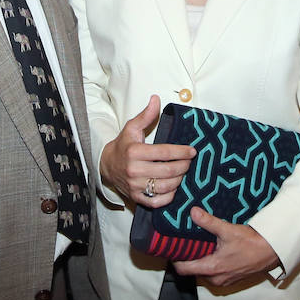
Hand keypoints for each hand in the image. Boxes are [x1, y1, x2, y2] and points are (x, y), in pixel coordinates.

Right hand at [99, 94, 194, 208]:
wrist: (107, 165)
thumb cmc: (123, 146)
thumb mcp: (132, 128)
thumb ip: (146, 115)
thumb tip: (156, 99)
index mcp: (134, 152)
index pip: (164, 153)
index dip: (181, 152)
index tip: (192, 151)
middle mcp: (134, 170)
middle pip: (168, 171)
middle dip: (184, 166)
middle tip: (189, 162)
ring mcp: (135, 186)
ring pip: (165, 186)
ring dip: (179, 180)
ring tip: (183, 172)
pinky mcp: (136, 197)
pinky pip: (157, 201)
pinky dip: (169, 196)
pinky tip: (173, 186)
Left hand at [172, 207, 280, 286]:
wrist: (272, 252)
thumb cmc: (252, 243)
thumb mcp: (228, 230)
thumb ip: (209, 222)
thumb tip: (193, 212)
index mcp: (212, 268)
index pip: (183, 269)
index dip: (175, 259)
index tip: (173, 248)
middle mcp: (215, 279)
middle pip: (192, 271)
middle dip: (188, 259)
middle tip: (185, 243)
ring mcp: (223, 281)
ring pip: (203, 273)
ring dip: (200, 262)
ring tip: (199, 246)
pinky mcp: (231, 279)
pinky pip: (214, 275)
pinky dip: (211, 265)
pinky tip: (214, 252)